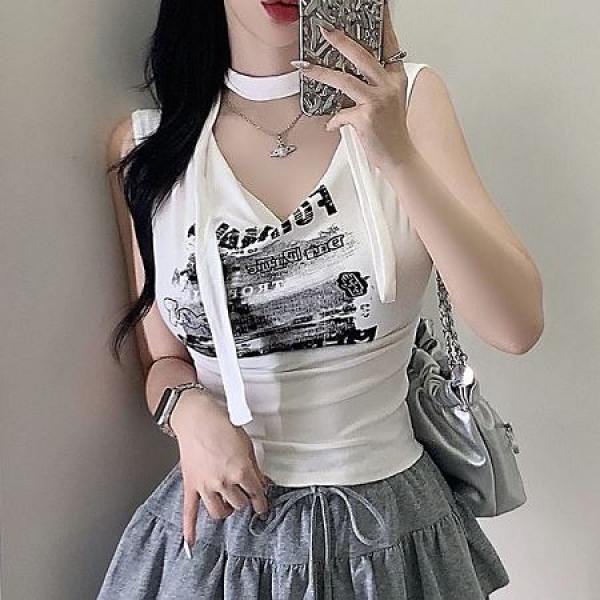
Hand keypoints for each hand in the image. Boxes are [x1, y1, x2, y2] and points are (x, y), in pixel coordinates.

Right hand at [170, 390, 272, 548]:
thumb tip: (263, 482)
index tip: (262, 505)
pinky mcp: (191, 485)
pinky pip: (189, 511)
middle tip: (244, 496)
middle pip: (239, 505)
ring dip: (226, 510)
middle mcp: (223, 481)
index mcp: (240, 470)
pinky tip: (191, 543)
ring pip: (219, 512)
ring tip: (229, 504)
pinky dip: (190, 529)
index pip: (256, 494)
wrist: (197, 417)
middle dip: (244, 501)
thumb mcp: (246, 444)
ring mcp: (206, 485)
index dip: (261, 501)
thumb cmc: (221, 425)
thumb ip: (254, 467)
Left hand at [291, 1, 416, 172]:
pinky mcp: (365, 118)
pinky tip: (332, 125)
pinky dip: (333, 121)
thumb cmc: (392, 131)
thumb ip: (374, 84)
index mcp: (395, 78)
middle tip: (324, 29)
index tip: (379, 5)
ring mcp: (377, 101)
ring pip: (344, 80)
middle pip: (362, 56)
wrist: (399, 156)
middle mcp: (388, 86)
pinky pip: (340, 114)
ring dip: (320, 73)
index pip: (389, 44)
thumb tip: (349, 75)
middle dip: (340, 40)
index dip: (383, 22)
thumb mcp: (390, 101)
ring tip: (304, 67)